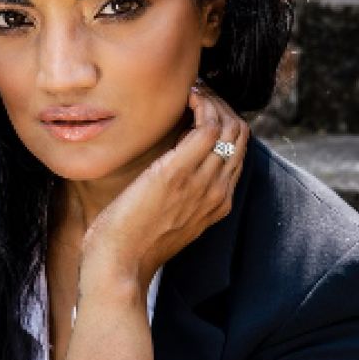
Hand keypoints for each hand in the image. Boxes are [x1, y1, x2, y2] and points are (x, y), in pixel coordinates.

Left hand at [80, 82, 249, 293]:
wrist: (118, 267)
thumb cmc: (130, 244)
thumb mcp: (164, 218)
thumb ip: (176, 194)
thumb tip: (164, 168)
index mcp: (217, 204)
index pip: (237, 153)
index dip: (224, 124)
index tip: (201, 109)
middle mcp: (218, 192)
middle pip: (240, 135)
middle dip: (223, 107)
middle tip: (197, 95)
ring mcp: (202, 182)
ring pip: (230, 126)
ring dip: (213, 101)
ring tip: (191, 93)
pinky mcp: (178, 173)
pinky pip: (209, 126)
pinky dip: (203, 105)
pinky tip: (187, 99)